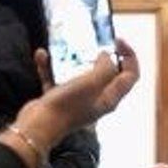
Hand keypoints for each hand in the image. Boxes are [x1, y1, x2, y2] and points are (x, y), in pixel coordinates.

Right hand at [4, 39, 138, 167]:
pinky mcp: (58, 100)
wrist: (37, 128)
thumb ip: (105, 68)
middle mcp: (96, 101)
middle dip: (104, 56)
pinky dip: (50, 67)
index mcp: (110, 98)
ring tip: (68, 46)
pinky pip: (56, 79)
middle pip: (108, 75)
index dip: (129, 56)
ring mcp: (77, 101)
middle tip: (95, 42)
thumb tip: (106, 56)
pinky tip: (42, 55)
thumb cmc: (67, 106)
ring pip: (81, 75)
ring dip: (73, 60)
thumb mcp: (92, 83)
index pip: (130, 76)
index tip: (117, 40)